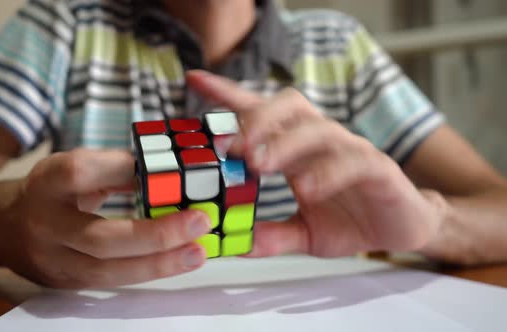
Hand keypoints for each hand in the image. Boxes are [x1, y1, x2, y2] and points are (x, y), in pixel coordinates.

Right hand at [0, 148, 209, 287]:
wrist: (1, 226)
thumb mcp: (74, 166)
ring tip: (197, 252)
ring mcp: (53, 259)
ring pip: (107, 270)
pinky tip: (174, 262)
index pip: (86, 173)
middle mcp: (46, 223)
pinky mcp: (64, 282)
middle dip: (156, 234)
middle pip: (100, 237)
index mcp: (48, 181)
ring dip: (158, 263)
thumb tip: (168, 172)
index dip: (128, 172)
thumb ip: (115, 169)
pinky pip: (109, 281)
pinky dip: (145, 272)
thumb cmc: (51, 190)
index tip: (171, 169)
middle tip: (199, 222)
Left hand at [187, 70, 446, 256]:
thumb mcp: (304, 234)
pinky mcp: (378, 168)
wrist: (402, 229)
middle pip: (288, 107)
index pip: (260, 114)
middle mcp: (321, 141)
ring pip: (318, 129)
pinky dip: (327, 172)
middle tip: (227, 145)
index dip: (229, 95)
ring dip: (284, 143)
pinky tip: (306, 189)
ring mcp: (350, 150)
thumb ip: (271, 236)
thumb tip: (233, 245)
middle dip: (255, 118)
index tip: (194, 80)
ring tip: (258, 164)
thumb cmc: (351, 221)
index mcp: (297, 150)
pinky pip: (353, 160)